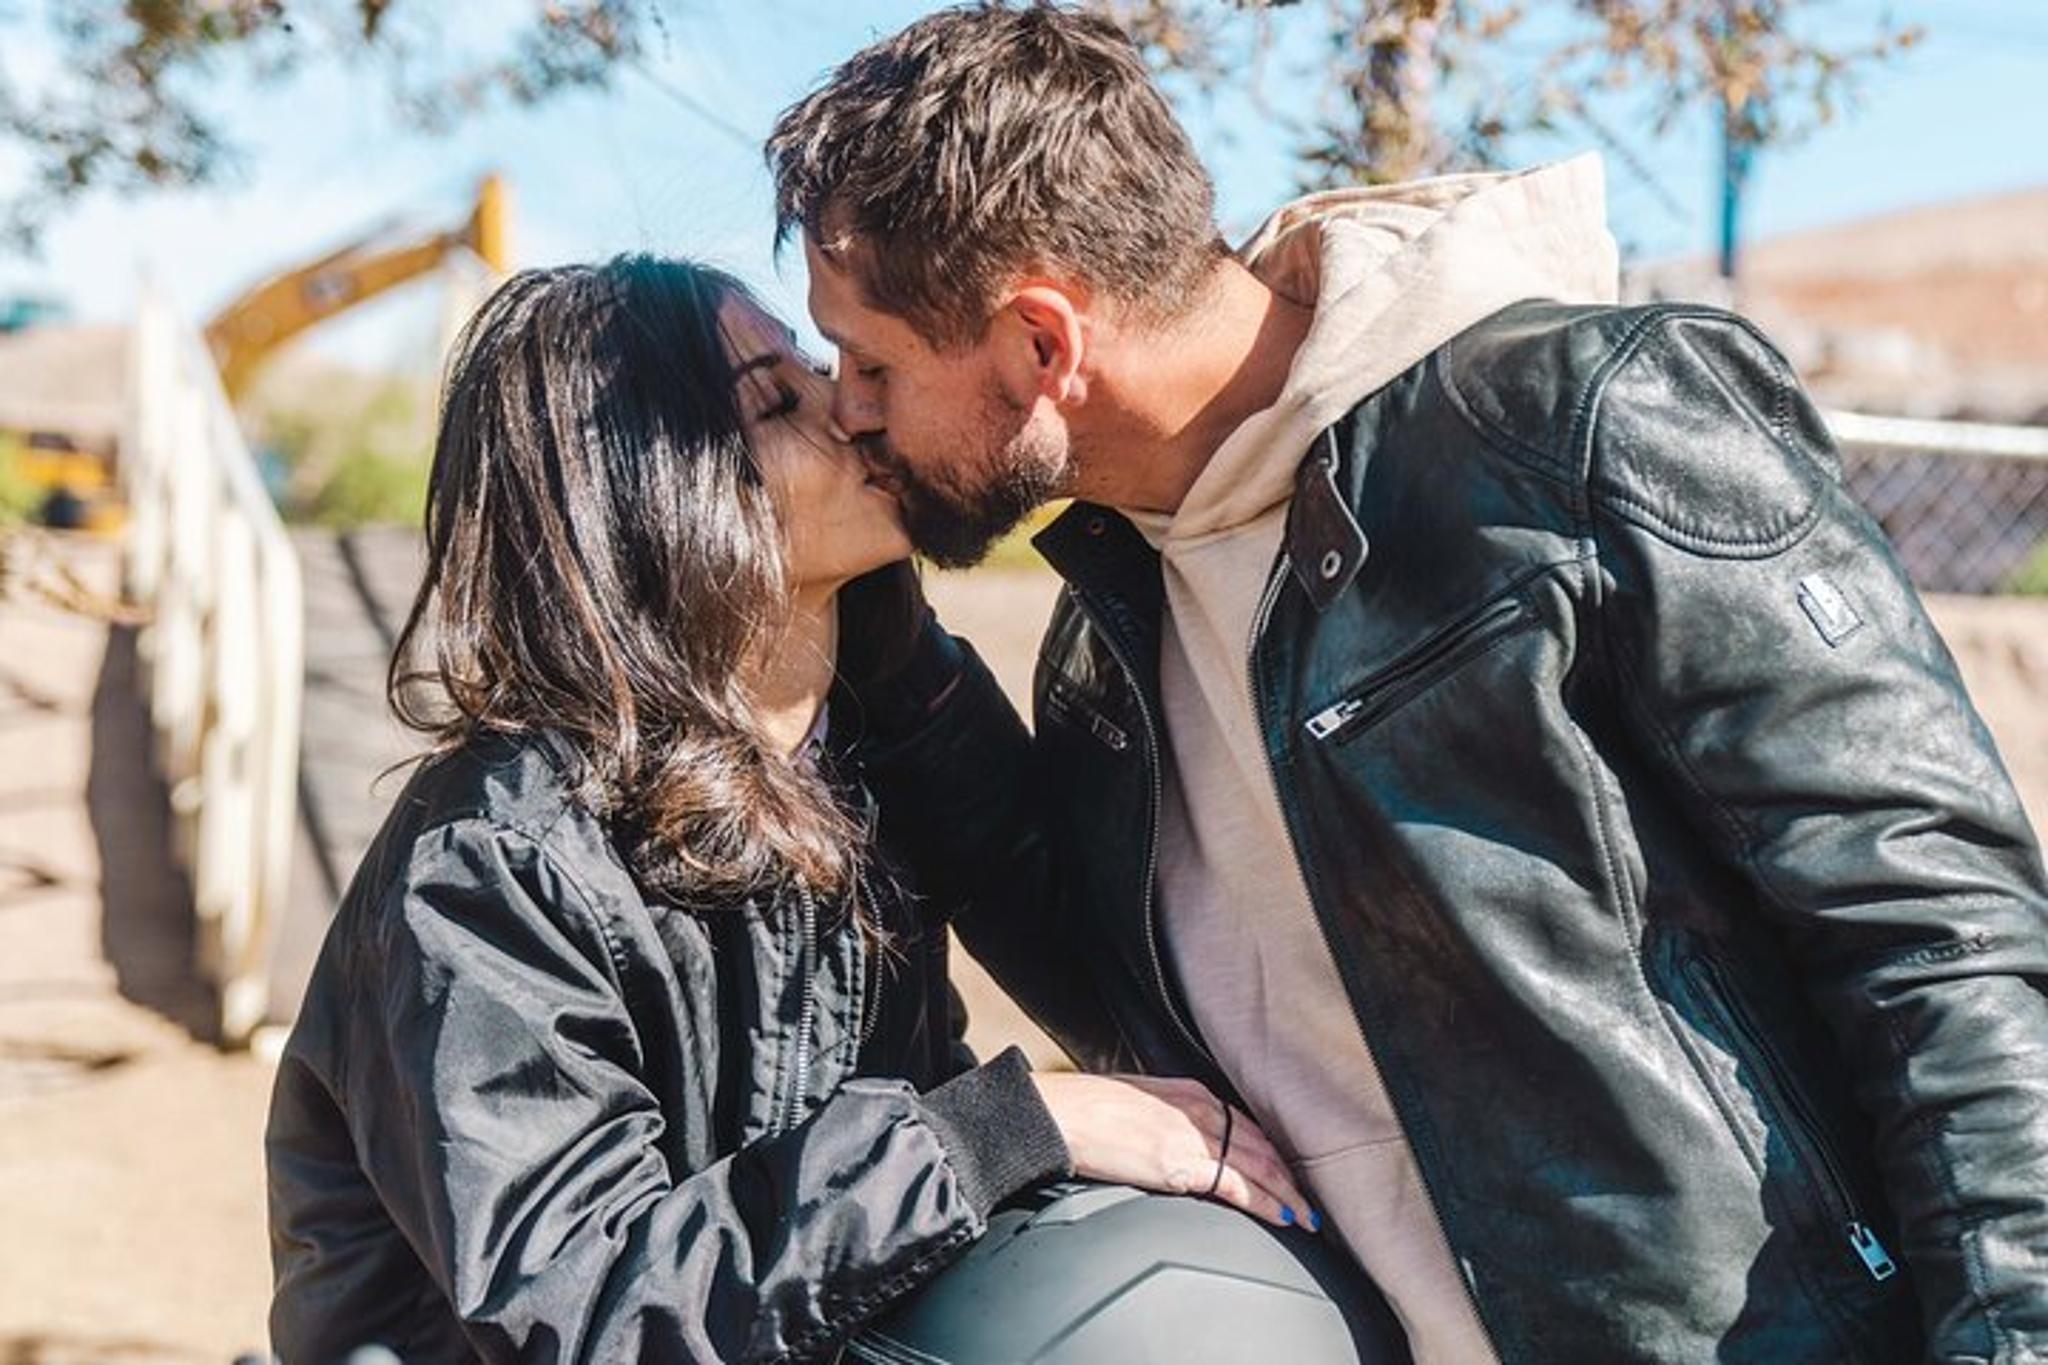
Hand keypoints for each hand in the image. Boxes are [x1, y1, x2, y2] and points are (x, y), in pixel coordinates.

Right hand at [1033, 1071, 1320, 1230]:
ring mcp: (1193, 1135)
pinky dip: (1266, 1203)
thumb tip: (1177, 1147)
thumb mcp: (1140, 1105)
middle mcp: (1200, 1109)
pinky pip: (1237, 1185)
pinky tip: (1282, 1216)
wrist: (1060, 1113)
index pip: (1247, 1126)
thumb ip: (1169, 1122)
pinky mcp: (1181, 1162)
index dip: (1274, 1153)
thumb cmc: (1087, 1111)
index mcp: (1191, 1093)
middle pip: (1262, 1146)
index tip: (1288, 1173)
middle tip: (1312, 1202)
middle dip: (1290, 1176)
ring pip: (1259, 1166)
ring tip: (1307, 1217)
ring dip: (1288, 1194)